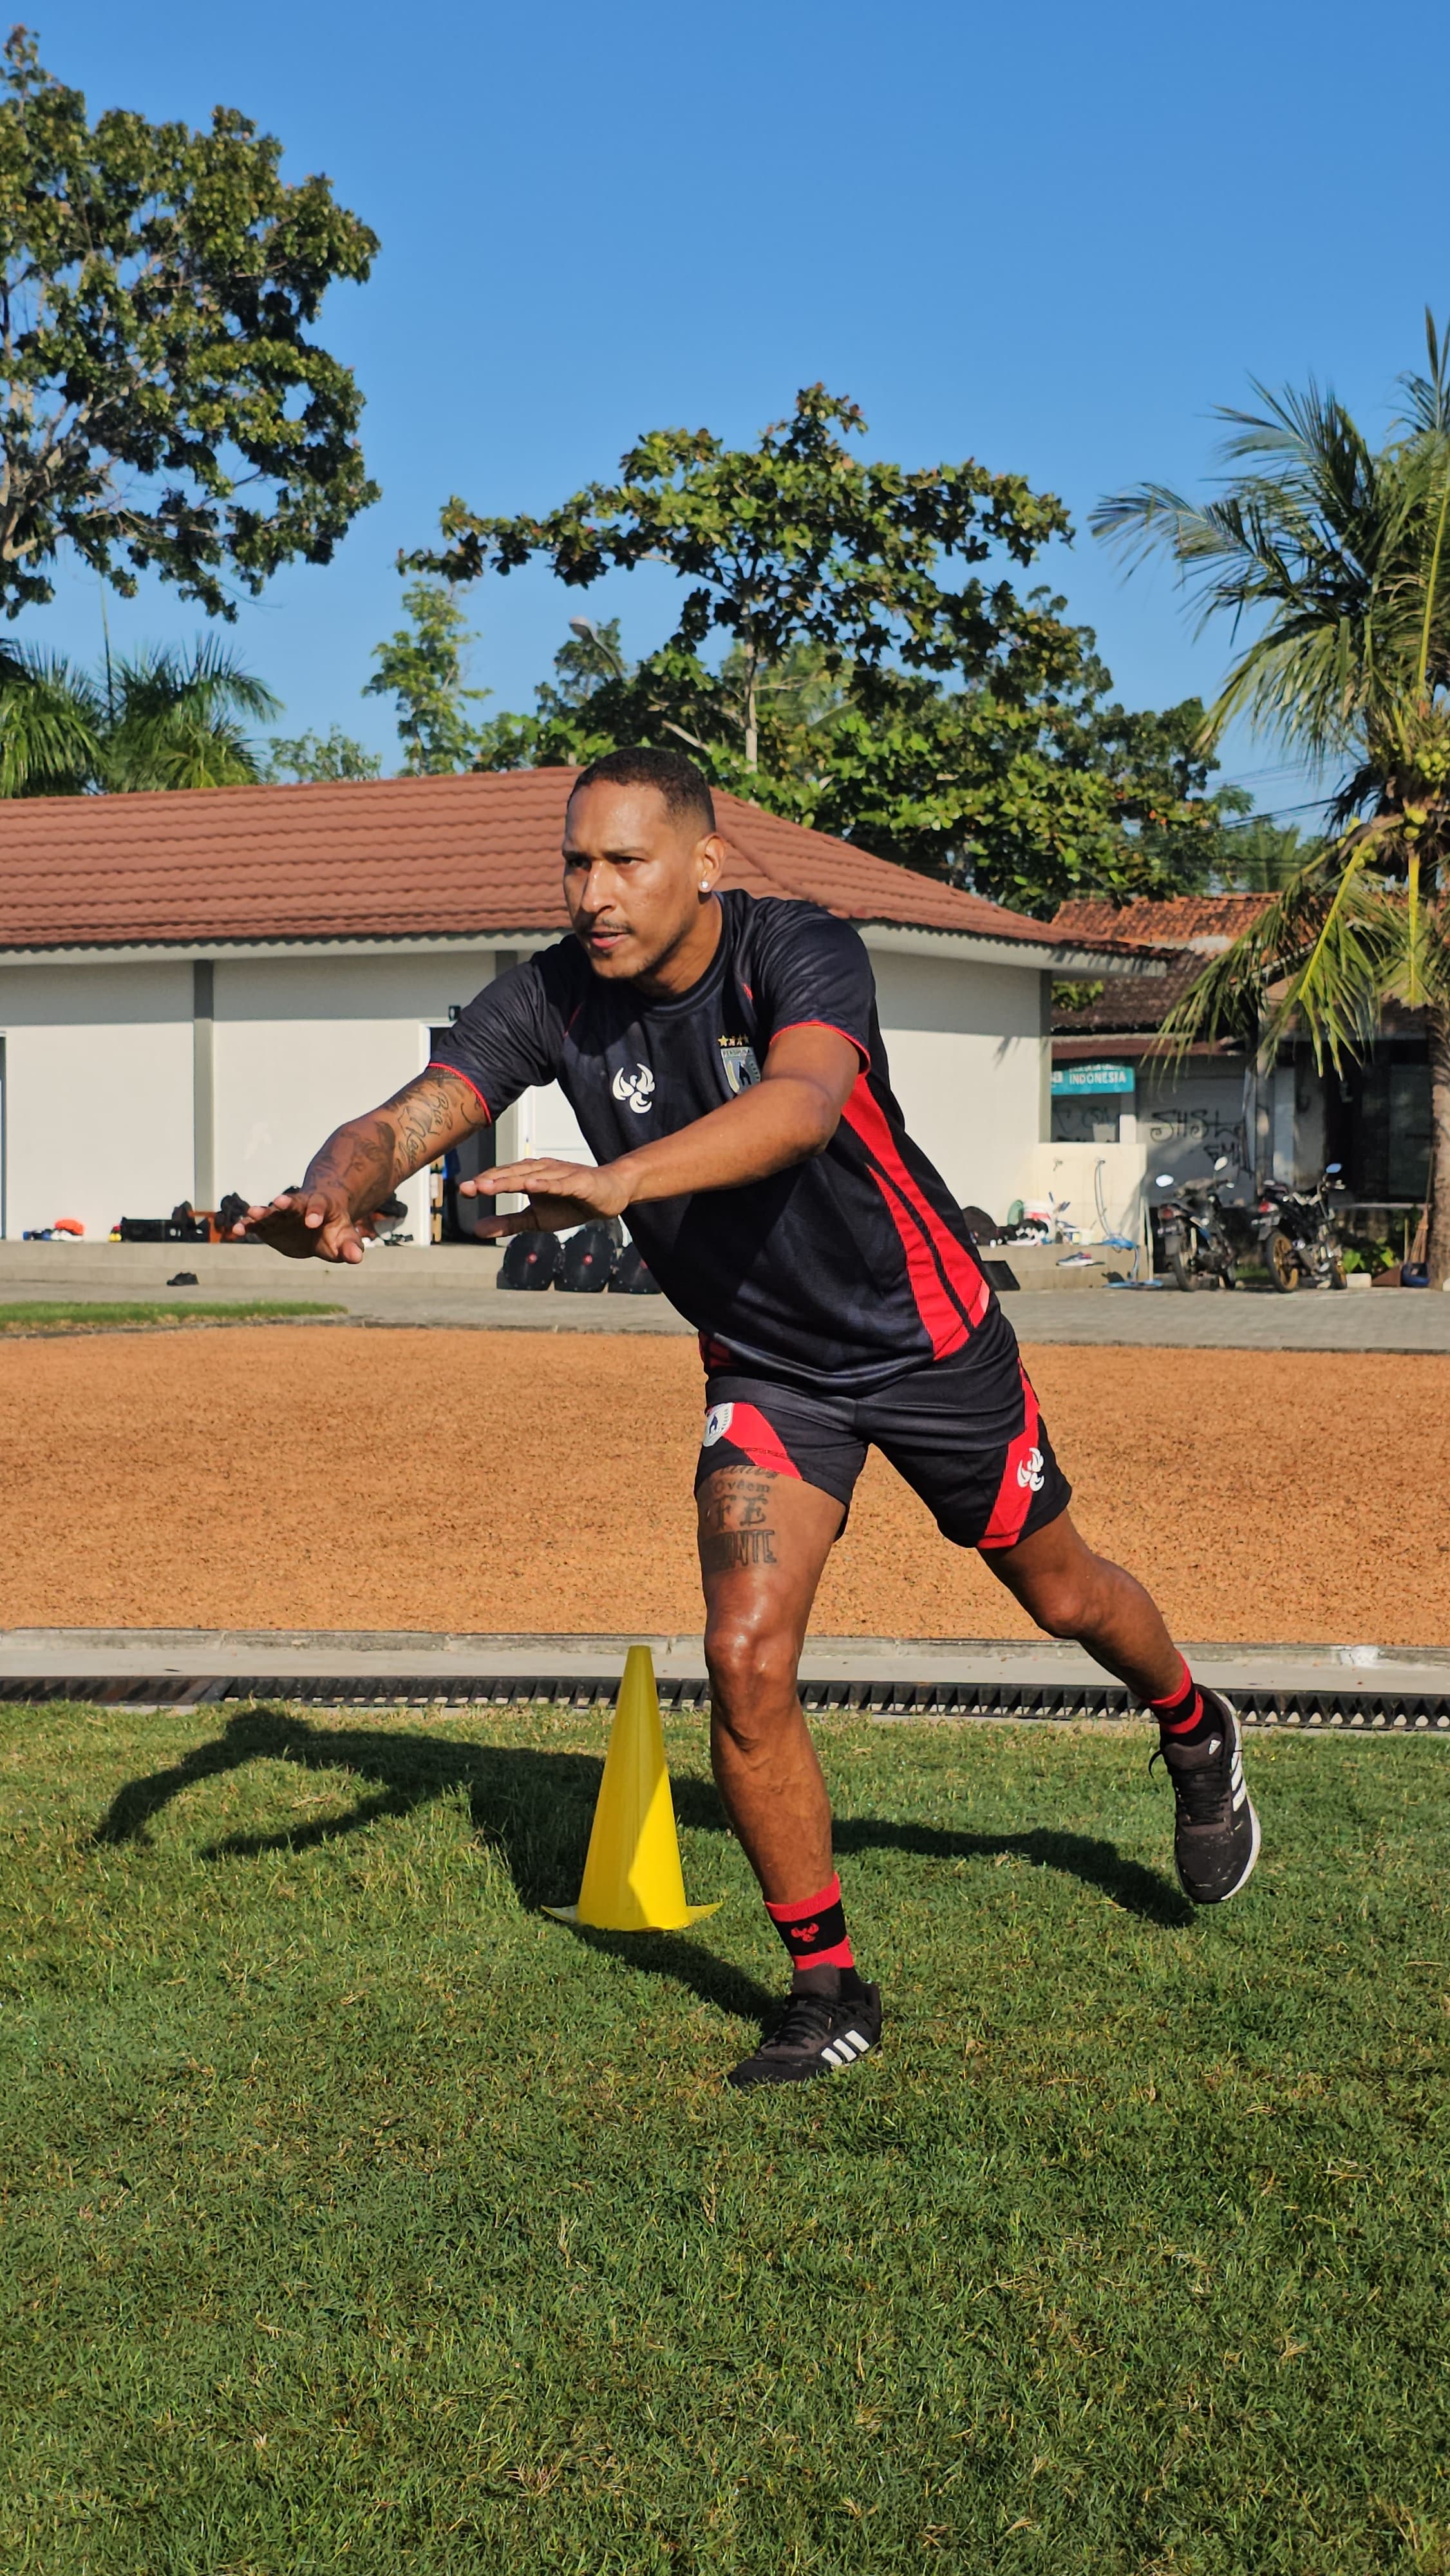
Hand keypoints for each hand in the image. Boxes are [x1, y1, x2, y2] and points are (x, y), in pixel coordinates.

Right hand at [233, 1185, 378, 1263]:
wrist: (318, 1221)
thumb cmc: (334, 1228)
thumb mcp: (345, 1237)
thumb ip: (350, 1246)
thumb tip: (356, 1257)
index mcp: (321, 1206)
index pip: (319, 1206)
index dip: (316, 1212)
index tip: (313, 1222)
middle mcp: (298, 1207)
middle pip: (292, 1203)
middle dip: (285, 1202)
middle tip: (279, 1201)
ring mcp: (282, 1215)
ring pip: (271, 1211)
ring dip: (261, 1212)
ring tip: (251, 1213)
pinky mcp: (269, 1226)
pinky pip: (256, 1225)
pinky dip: (247, 1226)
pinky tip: (236, 1230)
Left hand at [461, 1157, 630, 1240]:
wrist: (609, 1196)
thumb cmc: (571, 1204)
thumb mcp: (535, 1220)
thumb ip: (507, 1223)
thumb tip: (475, 1230)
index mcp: (529, 1177)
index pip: (502, 1178)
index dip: (484, 1183)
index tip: (464, 1190)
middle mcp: (541, 1170)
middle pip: (512, 1174)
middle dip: (491, 1180)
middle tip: (470, 1187)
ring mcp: (560, 1174)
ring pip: (532, 1177)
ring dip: (510, 1181)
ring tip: (489, 1186)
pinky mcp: (578, 1182)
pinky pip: (560, 1183)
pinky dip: (545, 1183)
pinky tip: (530, 1185)